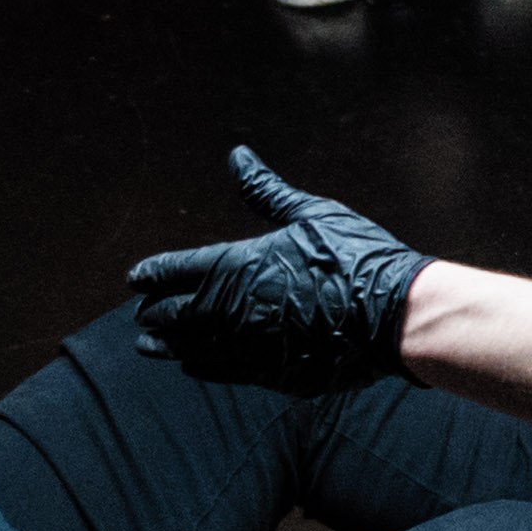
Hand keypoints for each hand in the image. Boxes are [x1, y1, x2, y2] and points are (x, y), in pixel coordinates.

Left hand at [126, 145, 433, 391]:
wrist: (395, 316)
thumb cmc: (356, 258)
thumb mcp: (310, 214)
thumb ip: (266, 190)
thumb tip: (237, 156)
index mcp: (236, 265)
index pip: (174, 270)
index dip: (150, 274)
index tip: (136, 278)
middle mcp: (230, 310)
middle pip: (173, 314)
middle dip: (153, 312)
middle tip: (142, 313)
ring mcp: (247, 346)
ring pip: (189, 349)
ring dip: (166, 345)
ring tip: (149, 345)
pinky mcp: (269, 374)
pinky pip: (220, 372)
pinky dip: (200, 366)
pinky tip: (192, 364)